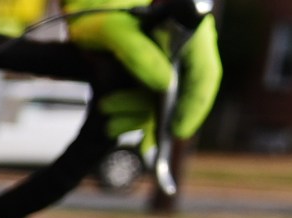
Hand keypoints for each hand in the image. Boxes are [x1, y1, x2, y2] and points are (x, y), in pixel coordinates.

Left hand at [69, 6, 221, 140]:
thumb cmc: (100, 12)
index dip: (194, 104)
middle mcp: (185, 46)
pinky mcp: (152, 75)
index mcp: (188, 26)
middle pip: (184, 93)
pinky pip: (149, 103)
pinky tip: (112, 120)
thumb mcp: (112, 29)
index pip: (204, 72)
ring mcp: (169, 62)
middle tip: (118, 123)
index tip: (176, 131)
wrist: (86, 10)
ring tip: (107, 112)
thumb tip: (164, 85)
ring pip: (162, 102)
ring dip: (134, 114)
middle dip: (152, 114)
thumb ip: (137, 52)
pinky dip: (130, 115)